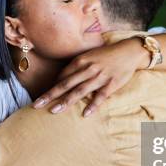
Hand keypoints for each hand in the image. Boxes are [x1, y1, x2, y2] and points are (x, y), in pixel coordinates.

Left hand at [33, 38, 148, 116]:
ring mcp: (99, 77)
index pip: (62, 75)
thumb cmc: (107, 54)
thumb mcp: (89, 55)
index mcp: (81, 61)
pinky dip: (93, 105)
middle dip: (50, 95)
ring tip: (54, 111)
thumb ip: (77, 66)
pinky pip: (101, 96)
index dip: (51, 86)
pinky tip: (85, 114)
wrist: (129, 51)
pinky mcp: (111, 84)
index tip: (42, 97)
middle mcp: (88, 69)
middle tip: (36, 105)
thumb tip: (63, 78)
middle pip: (65, 84)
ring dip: (66, 101)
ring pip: (79, 91)